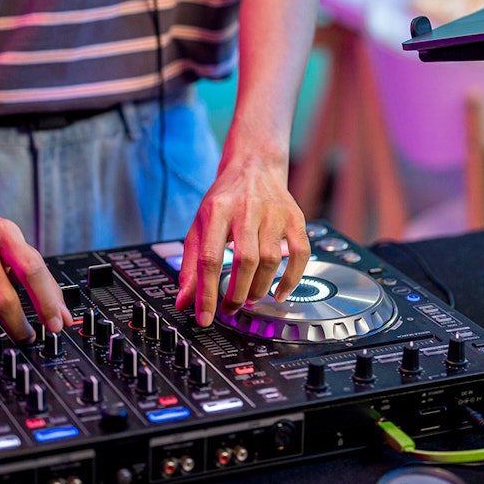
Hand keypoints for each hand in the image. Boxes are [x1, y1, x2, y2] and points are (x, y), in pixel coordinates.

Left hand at [174, 156, 309, 325]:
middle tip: (231, 308)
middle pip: (245, 260)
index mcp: (217, 210)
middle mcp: (246, 209)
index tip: (205, 318)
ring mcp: (274, 213)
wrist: (253, 165)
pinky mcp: (295, 217)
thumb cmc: (224, 200)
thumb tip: (183, 302)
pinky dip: (292, 279)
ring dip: (260, 288)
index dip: (206, 293)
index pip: (209, 258)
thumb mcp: (199, 225)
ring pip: (271, 260)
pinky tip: (279, 293)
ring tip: (249, 298)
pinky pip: (300, 254)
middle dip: (237, 293)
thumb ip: (190, 264)